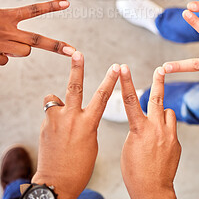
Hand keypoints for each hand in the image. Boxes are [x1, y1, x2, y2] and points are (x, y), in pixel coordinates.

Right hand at [0, 0, 74, 64]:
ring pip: (24, 51)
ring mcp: (2, 45)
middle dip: (56, 46)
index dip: (51, 7)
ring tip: (4, 43)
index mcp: (6, 16)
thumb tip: (20, 38)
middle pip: (36, 40)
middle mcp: (6, 31)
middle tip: (72, 51)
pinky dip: (3, 55)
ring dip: (19, 49)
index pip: (32, 10)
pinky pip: (6, 60)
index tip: (66, 3)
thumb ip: (7, 20)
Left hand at [32, 52, 120, 198]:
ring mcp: (55, 120)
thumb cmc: (79, 166)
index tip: (116, 67)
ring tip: (61, 115)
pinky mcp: (44, 125)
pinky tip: (55, 130)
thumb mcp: (91, 142)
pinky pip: (50, 112)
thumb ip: (86, 122)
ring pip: (55, 98)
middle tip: (77, 53)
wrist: (56, 183)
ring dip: (59, 102)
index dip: (110, 80)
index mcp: (88, 124)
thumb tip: (78, 111)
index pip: (102, 96)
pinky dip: (53, 115)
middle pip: (75, 87)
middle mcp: (71, 119)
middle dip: (77, 68)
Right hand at [120, 65, 179, 198]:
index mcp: (138, 129)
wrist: (152, 190)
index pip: (130, 99)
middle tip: (161, 69)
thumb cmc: (134, 171)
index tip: (123, 67)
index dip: (126, 81)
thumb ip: (137, 128)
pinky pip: (171, 127)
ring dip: (161, 113)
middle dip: (158, 81)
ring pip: (168, 112)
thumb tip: (145, 121)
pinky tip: (160, 144)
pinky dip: (166, 129)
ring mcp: (168, 134)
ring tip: (155, 125)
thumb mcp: (129, 145)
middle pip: (157, 98)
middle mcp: (155, 128)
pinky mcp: (176, 142)